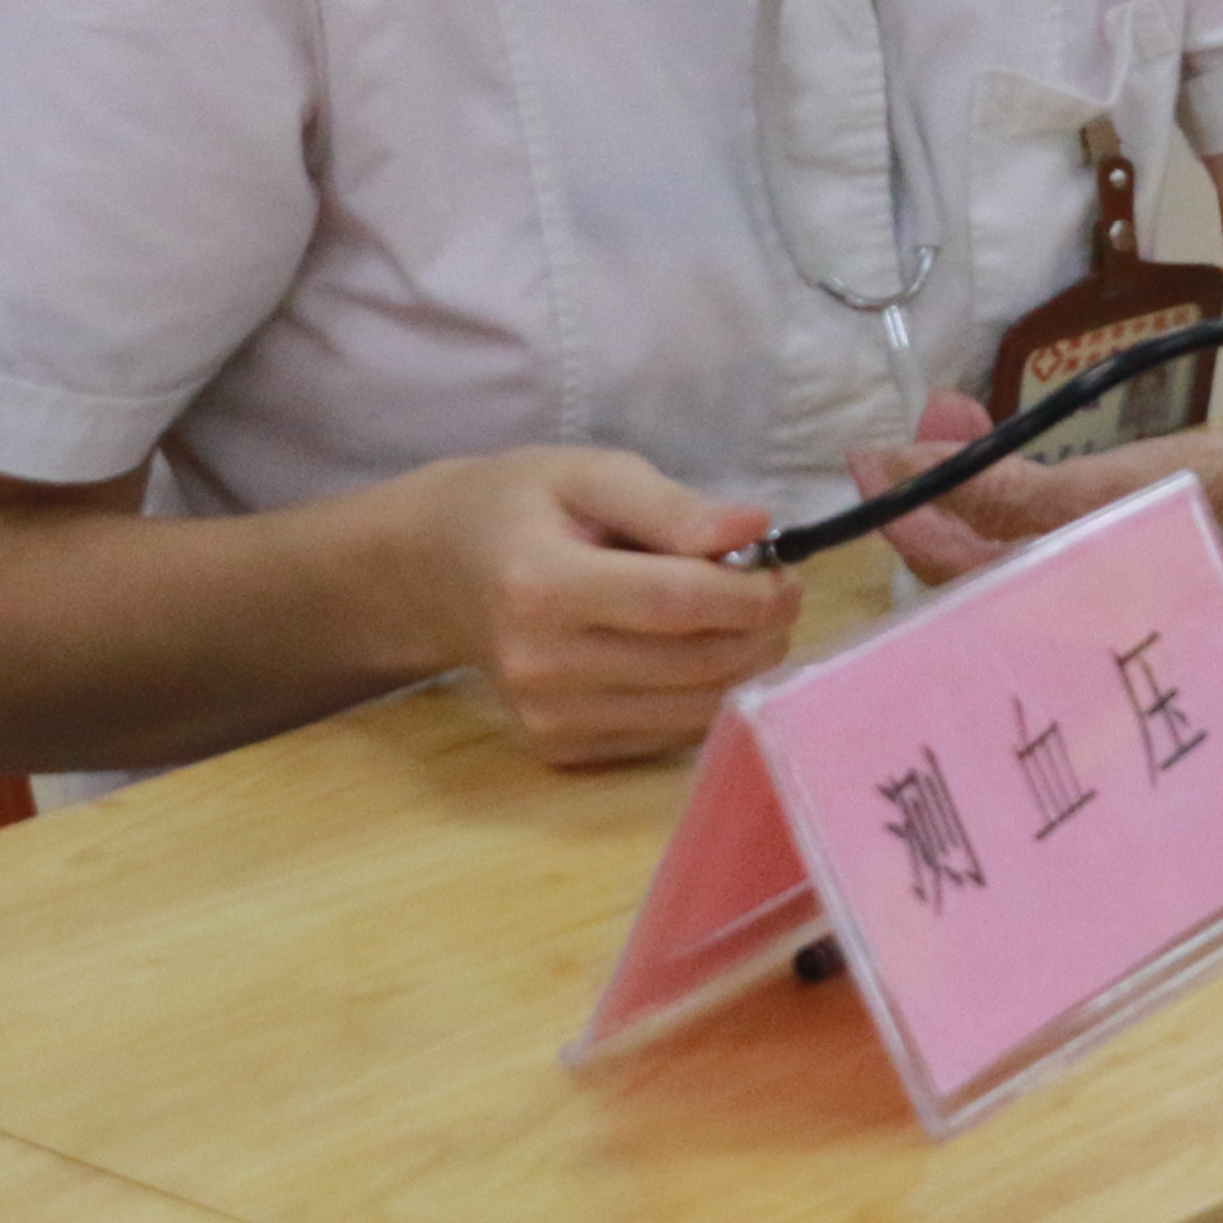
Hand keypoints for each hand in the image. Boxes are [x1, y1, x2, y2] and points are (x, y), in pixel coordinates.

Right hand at [386, 448, 796, 766]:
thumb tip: (756, 529)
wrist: (435, 572)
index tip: (787, 573)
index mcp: (542, 587)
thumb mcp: (590, 474)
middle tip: (780, 593)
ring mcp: (546, 718)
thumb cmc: (520, 508)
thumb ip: (674, 506)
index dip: (750, 594)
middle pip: (694, 664)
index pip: (676, 604)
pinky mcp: (557, 749)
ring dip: (746, 667)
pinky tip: (700, 652)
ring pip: (692, 711)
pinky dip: (704, 697)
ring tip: (749, 619)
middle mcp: (540, 665)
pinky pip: (665, 736)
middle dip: (762, 631)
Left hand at [849, 418, 1222, 593]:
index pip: (943, 564)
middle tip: (922, 416)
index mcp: (1043, 600)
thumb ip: (998, 486)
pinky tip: (1009, 449)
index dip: (900, 509)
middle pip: (964, 553)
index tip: (867, 455)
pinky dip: (1012, 485)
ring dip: (972, 475)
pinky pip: (1035, 528)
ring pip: (998, 537)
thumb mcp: (1095, 488)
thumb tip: (903, 464)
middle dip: (936, 482)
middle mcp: (1052, 605)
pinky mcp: (1106, 555)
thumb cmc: (1205, 494)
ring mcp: (1079, 580)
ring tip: (958, 413)